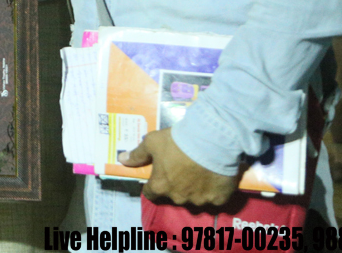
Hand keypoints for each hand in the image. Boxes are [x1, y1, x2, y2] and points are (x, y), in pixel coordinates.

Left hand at [120, 129, 238, 207]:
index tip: (158, 176)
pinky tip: (216, 177)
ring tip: (201, 172)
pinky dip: (214, 190)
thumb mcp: (152, 143)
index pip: (150, 193)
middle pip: (174, 196)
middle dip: (176, 186)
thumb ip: (137, 154)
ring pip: (195, 198)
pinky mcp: (219, 199)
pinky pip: (215, 197)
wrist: (211, 141)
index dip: (153, 185)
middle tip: (182, 169)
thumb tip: (122, 159)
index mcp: (160, 186)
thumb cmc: (177, 142)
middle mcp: (178, 198)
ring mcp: (200, 200)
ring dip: (195, 189)